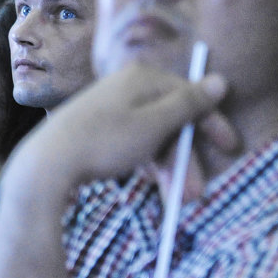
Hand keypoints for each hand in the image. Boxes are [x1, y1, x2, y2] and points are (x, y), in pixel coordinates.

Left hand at [19, 64, 236, 188]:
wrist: (47, 163)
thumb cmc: (104, 141)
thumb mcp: (154, 124)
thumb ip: (189, 104)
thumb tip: (219, 80)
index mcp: (143, 77)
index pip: (190, 96)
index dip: (212, 123)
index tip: (231, 149)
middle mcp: (127, 86)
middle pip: (171, 121)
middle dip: (185, 159)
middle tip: (194, 193)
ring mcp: (111, 107)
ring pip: (152, 136)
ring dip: (168, 168)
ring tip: (174, 199)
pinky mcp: (97, 128)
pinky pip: (133, 142)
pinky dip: (145, 163)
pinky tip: (150, 183)